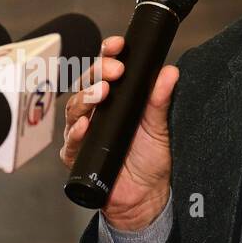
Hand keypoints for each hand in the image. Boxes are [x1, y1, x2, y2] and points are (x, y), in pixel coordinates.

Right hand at [59, 34, 177, 231]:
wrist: (145, 197)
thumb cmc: (148, 159)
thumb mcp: (158, 126)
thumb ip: (160, 100)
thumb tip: (169, 72)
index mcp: (113, 99)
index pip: (105, 70)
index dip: (108, 54)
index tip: (119, 45)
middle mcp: (94, 112)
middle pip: (86, 83)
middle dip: (98, 72)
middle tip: (115, 71)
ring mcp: (82, 133)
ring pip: (75, 108)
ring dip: (86, 97)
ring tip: (101, 93)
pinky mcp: (76, 156)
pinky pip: (71, 141)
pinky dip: (77, 132)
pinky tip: (86, 125)